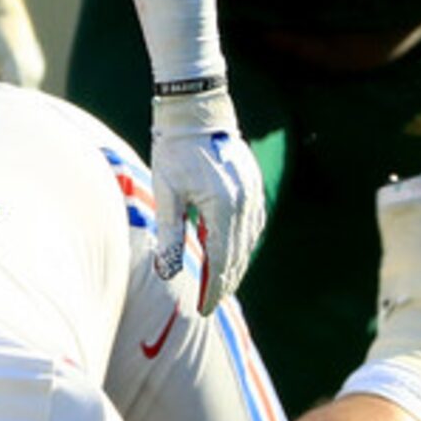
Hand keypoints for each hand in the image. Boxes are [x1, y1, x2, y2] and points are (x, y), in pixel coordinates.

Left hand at [150, 84, 265, 310]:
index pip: (221, 261)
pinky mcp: (254, 186)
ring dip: (235, 265)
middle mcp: (245, 203)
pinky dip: (242, 243)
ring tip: (218, 284)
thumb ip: (170, 234)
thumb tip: (168, 273)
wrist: (195, 110)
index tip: (203, 309)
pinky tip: (231, 252)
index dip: (213, 288)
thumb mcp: (166, 193)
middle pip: (239, 255)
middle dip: (225, 282)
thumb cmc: (174, 150)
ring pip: (249, 242)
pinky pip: (253, 224)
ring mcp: (254, 194)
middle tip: (209, 304)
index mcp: (223, 207)